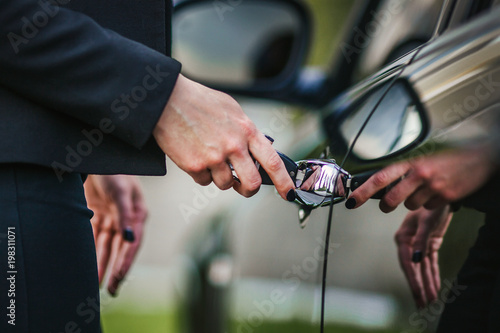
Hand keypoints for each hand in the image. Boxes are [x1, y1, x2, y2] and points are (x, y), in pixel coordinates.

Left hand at [84, 175, 147, 294]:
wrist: (98, 155)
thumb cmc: (114, 170)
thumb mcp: (121, 190)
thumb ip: (125, 214)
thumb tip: (129, 238)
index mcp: (137, 213)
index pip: (133, 242)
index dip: (126, 261)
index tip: (119, 277)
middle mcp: (126, 218)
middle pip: (120, 248)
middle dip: (116, 268)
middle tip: (112, 290)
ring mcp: (112, 217)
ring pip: (106, 245)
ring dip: (102, 263)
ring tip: (96, 284)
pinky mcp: (98, 214)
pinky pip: (94, 236)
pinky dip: (91, 249)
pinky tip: (87, 263)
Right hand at [153, 74, 294, 200]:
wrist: (167, 100)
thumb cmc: (199, 102)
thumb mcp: (232, 110)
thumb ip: (246, 131)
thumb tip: (257, 151)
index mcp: (247, 130)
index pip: (273, 162)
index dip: (284, 181)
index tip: (289, 193)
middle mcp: (234, 146)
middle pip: (252, 183)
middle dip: (248, 189)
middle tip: (242, 186)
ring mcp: (214, 157)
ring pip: (225, 184)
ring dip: (220, 177)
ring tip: (209, 157)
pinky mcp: (195, 166)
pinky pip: (204, 181)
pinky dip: (201, 174)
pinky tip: (195, 155)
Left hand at [346, 145, 496, 211]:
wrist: (480, 157)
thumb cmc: (447, 157)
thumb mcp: (421, 159)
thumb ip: (403, 171)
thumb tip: (381, 186)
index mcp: (410, 161)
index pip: (380, 178)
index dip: (363, 191)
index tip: (351, 201)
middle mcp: (420, 174)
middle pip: (391, 200)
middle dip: (386, 205)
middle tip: (387, 204)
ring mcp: (434, 187)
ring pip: (410, 206)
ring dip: (413, 202)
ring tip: (425, 189)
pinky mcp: (447, 197)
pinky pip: (429, 208)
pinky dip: (430, 203)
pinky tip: (439, 191)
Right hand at [394, 206, 452, 307]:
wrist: (438, 193)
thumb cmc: (429, 204)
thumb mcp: (425, 222)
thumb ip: (420, 241)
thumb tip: (416, 260)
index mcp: (403, 237)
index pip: (406, 263)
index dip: (412, 279)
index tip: (418, 293)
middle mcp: (409, 243)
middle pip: (413, 269)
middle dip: (419, 287)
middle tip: (423, 305)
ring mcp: (418, 244)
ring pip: (422, 269)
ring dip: (426, 284)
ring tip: (430, 302)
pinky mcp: (429, 244)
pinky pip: (430, 263)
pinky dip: (433, 275)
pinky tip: (435, 288)